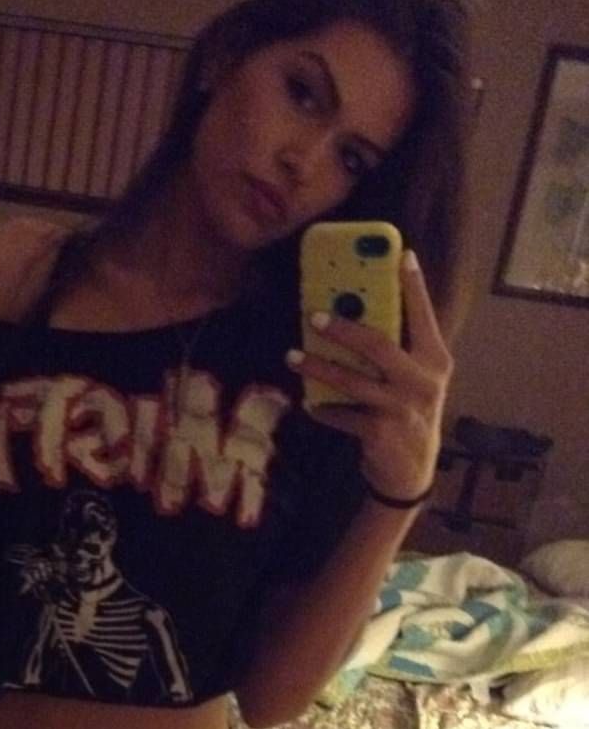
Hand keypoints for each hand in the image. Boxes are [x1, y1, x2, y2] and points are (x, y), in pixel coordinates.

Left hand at [287, 250, 453, 500]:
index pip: (425, 316)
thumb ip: (398, 353)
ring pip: (352, 380)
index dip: (414, 286)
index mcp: (435, 360)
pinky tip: (310, 404)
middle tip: (314, 315)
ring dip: (318, 367)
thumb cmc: (408, 416)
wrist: (411, 473)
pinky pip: (341, 415)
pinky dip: (323, 410)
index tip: (402, 255)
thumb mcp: (414, 382)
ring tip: (292, 356)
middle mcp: (423, 381)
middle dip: (344, 328)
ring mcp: (402, 407)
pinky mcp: (380, 432)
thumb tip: (355, 317)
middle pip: (379, 345)